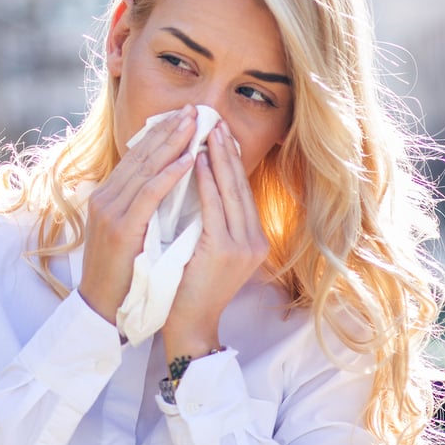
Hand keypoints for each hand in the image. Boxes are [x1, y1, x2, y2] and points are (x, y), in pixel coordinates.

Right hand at [77, 105, 198, 327]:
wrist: (101, 306)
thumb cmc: (119, 274)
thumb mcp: (125, 233)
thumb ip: (137, 208)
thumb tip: (161, 189)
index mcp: (106, 197)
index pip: (136, 157)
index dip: (160, 135)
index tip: (184, 118)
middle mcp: (105, 198)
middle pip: (142, 155)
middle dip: (170, 130)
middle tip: (195, 110)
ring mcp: (111, 211)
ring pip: (147, 168)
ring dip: (174, 143)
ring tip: (197, 125)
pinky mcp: (122, 227)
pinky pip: (150, 194)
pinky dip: (170, 174)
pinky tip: (189, 160)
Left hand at [162, 122, 268, 360]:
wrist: (190, 325)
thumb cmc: (190, 287)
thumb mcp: (207, 249)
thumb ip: (211, 222)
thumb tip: (201, 184)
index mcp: (251, 239)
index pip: (240, 190)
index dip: (230, 159)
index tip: (219, 132)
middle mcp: (254, 240)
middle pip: (240, 185)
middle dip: (226, 150)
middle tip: (213, 119)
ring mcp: (244, 245)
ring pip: (230, 191)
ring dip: (219, 157)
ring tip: (207, 129)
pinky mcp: (226, 251)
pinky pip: (215, 207)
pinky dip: (208, 181)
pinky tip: (200, 160)